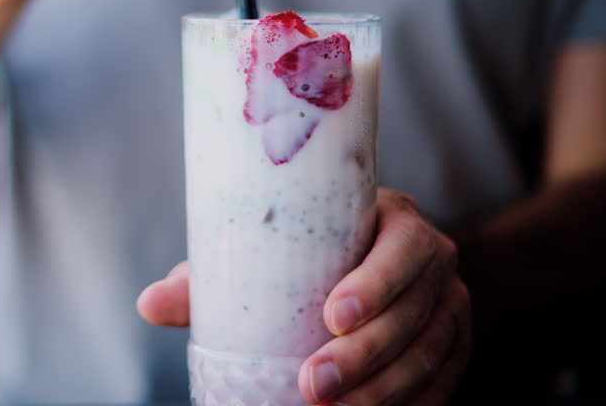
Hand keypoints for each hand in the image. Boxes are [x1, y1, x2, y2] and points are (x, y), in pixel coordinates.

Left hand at [138, 188, 470, 405]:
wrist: (380, 260)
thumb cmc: (310, 251)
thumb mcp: (267, 252)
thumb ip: (212, 278)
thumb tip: (148, 304)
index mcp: (394, 219)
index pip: (402, 247)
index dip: (375, 282)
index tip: (331, 315)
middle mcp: (435, 259)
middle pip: (413, 311)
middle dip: (364, 355)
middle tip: (313, 386)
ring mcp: (452, 304)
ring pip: (428, 354)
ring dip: (382, 391)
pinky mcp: (457, 345)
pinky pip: (443, 382)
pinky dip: (410, 405)